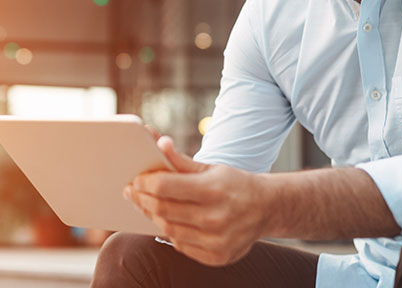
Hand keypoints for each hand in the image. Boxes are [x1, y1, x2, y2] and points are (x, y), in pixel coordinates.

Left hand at [123, 135, 269, 265]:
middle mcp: (216, 218)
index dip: (144, 182)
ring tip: (146, 205)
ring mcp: (217, 240)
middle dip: (142, 199)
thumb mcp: (211, 168)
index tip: (136, 179)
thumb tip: (158, 144)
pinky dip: (170, 232)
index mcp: (214, 190)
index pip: (164, 187)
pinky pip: (181, 246)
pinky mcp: (217, 257)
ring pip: (168, 229)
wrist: (268, 209)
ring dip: (153, 216)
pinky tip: (167, 221)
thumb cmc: (235, 184)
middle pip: (162, 209)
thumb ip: (181, 160)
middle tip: (133, 192)